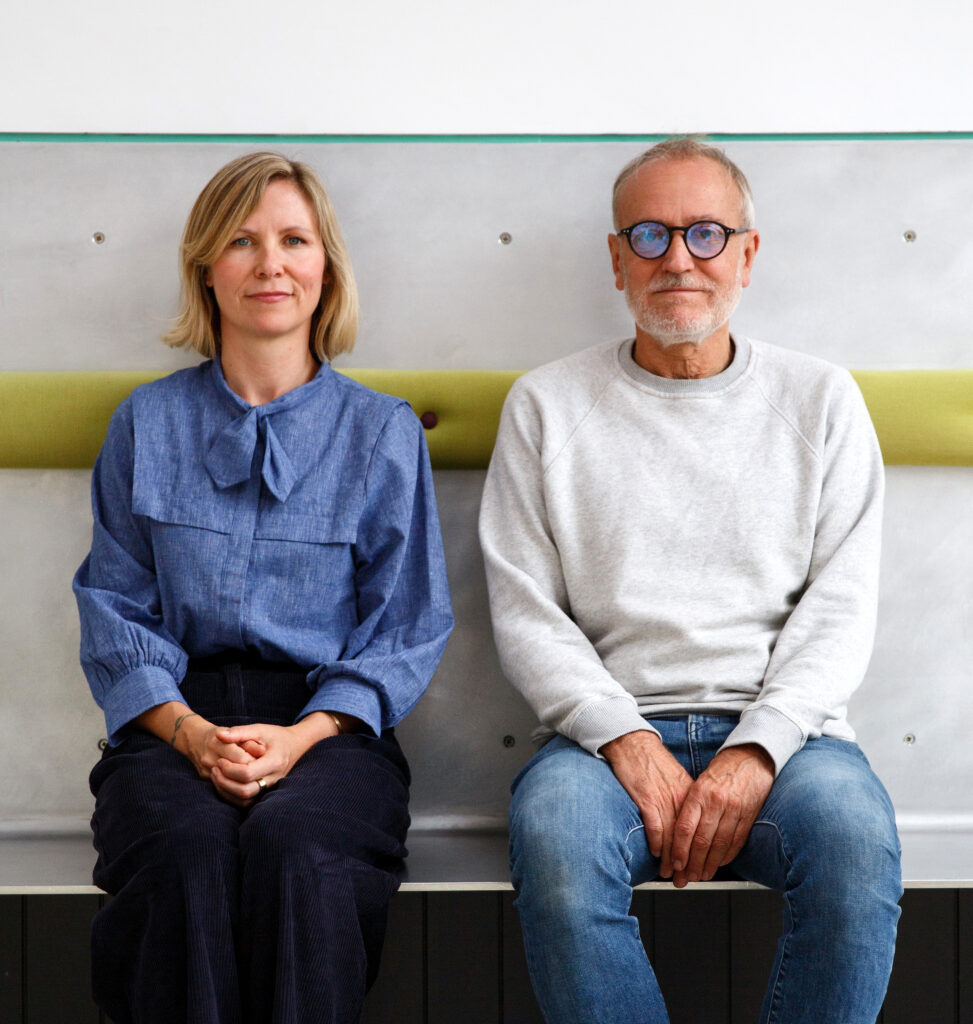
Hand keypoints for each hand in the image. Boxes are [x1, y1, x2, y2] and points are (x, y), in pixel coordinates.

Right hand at [137, 702, 258, 804]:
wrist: (194, 738)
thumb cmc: (221, 733)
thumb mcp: (236, 729)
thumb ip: (248, 738)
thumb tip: (262, 751)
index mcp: (217, 743)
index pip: (242, 759)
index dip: (256, 760)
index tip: (262, 758)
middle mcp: (209, 758)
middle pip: (238, 775)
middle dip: (253, 774)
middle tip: (260, 769)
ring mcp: (206, 770)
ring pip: (232, 789)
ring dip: (248, 786)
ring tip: (256, 778)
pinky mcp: (206, 780)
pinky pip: (225, 793)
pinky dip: (239, 793)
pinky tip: (248, 786)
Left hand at [208, 712, 339, 804]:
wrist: (294, 746)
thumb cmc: (275, 736)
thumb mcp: (259, 729)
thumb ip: (240, 732)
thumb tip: (219, 735)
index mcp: (274, 762)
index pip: (247, 773)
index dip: (230, 769)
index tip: (221, 760)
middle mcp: (274, 779)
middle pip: (245, 791)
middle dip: (225, 782)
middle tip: (215, 768)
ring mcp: (271, 788)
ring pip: (244, 800)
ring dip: (226, 790)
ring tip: (216, 775)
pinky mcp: (265, 793)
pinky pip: (245, 802)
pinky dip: (231, 795)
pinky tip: (223, 782)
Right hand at [601, 730, 693, 879]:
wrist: (632, 743)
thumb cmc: (651, 761)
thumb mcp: (676, 779)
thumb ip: (684, 800)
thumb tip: (691, 823)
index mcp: (690, 793)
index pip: (700, 830)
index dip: (700, 853)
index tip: (699, 867)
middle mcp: (680, 798)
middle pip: (688, 838)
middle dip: (687, 863)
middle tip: (686, 879)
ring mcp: (663, 799)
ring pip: (673, 837)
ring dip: (672, 859)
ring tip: (670, 873)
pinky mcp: (645, 798)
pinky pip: (655, 827)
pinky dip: (657, 843)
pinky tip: (657, 853)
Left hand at [670, 744, 774, 887]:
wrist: (751, 758)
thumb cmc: (722, 770)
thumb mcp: (699, 783)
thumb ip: (690, 806)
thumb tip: (678, 834)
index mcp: (699, 793)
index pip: (685, 828)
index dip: (679, 850)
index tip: (675, 864)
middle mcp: (716, 802)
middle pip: (701, 841)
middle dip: (692, 864)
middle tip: (686, 878)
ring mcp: (734, 810)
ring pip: (719, 845)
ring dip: (709, 865)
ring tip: (702, 875)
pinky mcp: (749, 815)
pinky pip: (736, 841)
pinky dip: (727, 856)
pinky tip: (720, 864)